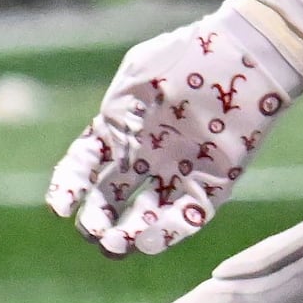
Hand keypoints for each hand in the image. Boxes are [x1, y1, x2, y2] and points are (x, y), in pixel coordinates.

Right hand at [47, 1, 302, 256]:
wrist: (243, 56)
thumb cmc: (186, 57)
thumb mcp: (136, 76)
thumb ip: (114, 110)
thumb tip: (99, 141)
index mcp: (120, 128)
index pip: (84, 167)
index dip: (68, 189)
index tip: (59, 208)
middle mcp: (146, 155)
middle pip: (110, 199)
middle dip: (96, 219)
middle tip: (91, 232)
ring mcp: (179, 171)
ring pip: (146, 214)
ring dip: (127, 235)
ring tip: (114, 246)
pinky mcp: (214, 183)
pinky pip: (188, 216)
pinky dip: (166, 233)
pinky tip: (146, 242)